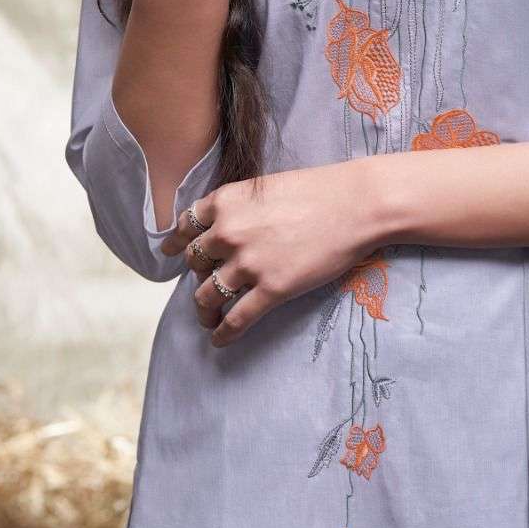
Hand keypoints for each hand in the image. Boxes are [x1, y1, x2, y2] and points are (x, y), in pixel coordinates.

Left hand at [159, 162, 385, 346]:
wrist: (356, 205)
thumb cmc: (319, 191)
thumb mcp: (266, 187)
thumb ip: (239, 207)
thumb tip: (223, 228)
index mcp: (226, 202)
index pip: (186, 227)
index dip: (177, 243)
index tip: (172, 253)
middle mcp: (229, 233)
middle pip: (194, 263)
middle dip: (197, 275)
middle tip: (206, 283)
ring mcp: (248, 263)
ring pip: (206, 296)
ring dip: (203, 310)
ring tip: (207, 318)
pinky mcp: (271, 290)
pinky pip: (235, 320)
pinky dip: (223, 334)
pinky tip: (220, 340)